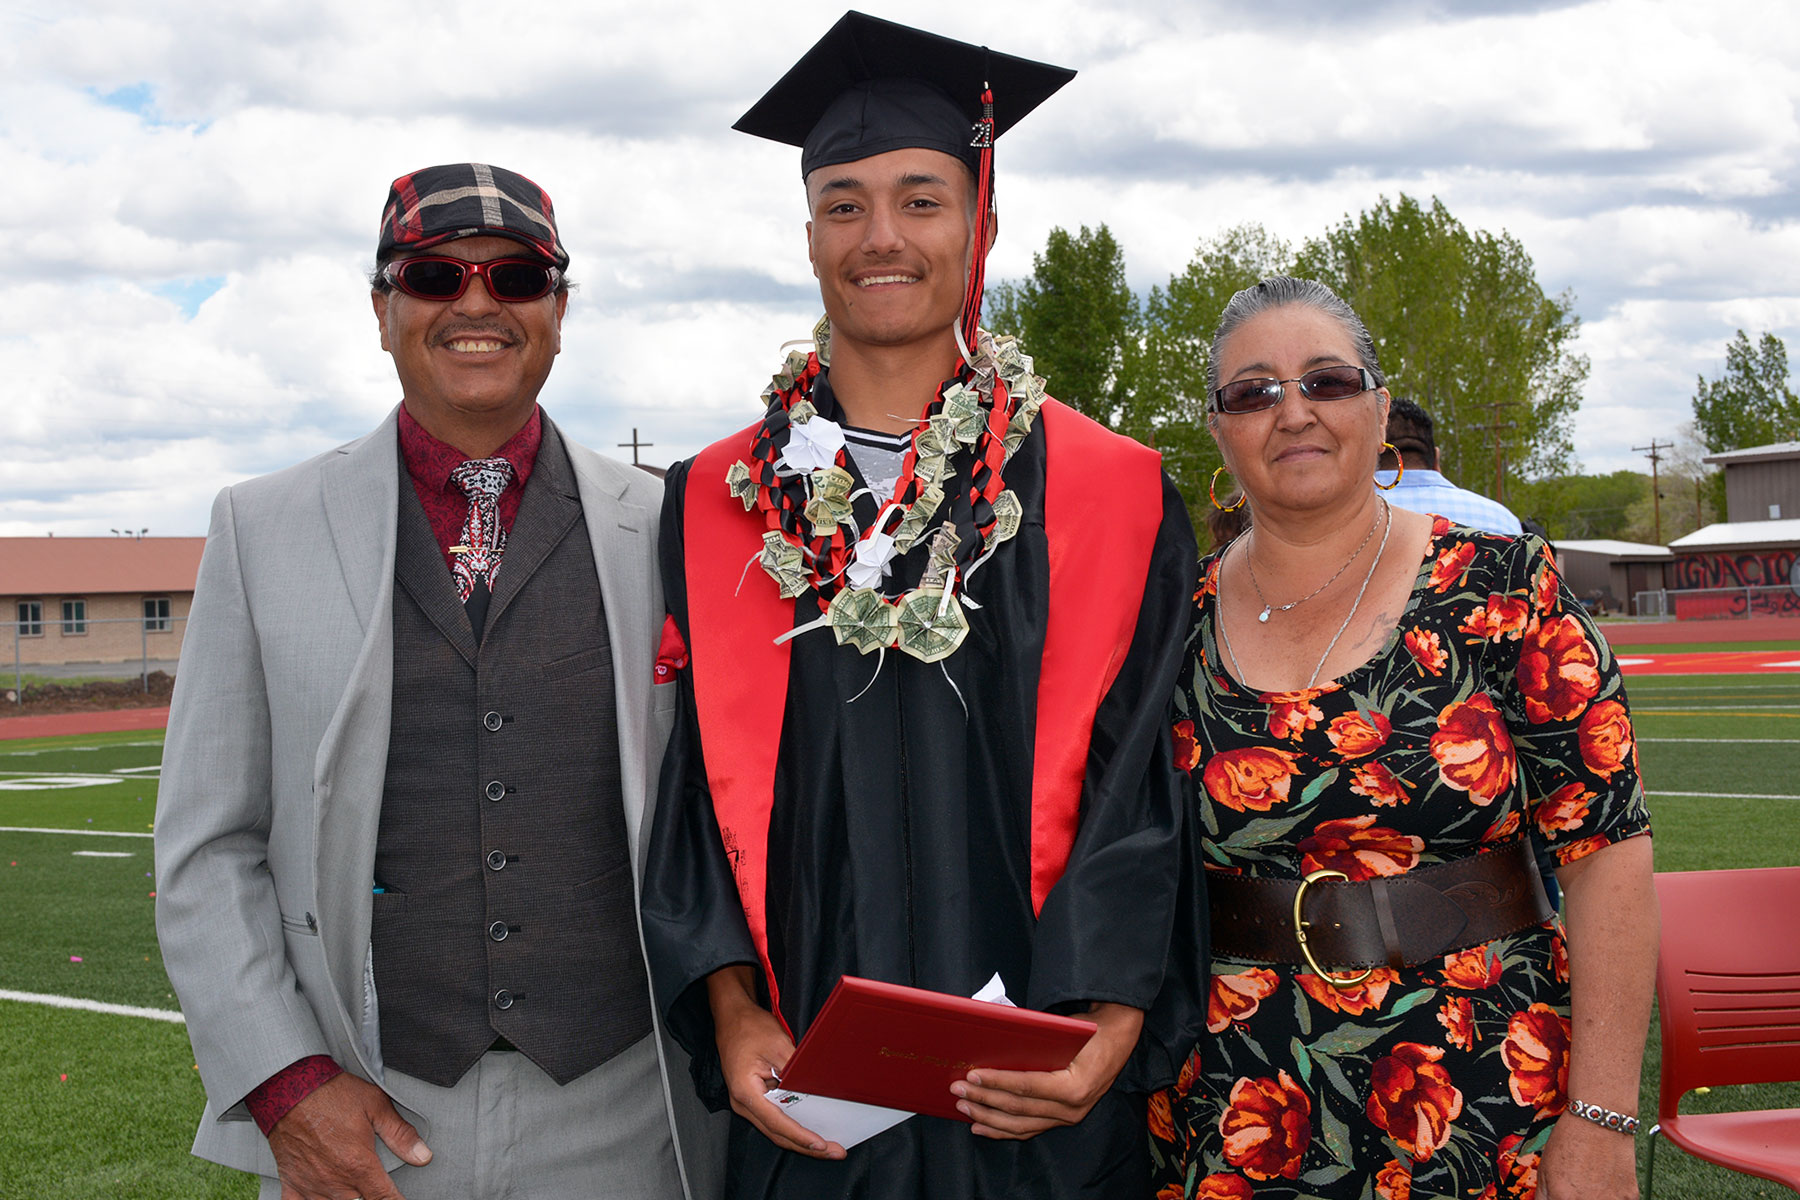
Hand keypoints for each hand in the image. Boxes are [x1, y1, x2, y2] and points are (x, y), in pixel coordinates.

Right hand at [268, 1071, 430, 1199]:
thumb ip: (400, 1134)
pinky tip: (319, 1197)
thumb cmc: (331, 1094)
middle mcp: (335, 1181)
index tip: (400, 1199)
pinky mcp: (291, 1182)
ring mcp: (311, 1185)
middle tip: (373, 1187)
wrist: (289, 1089)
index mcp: (358, 1165)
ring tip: (352, 1188)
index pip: (384, 1198)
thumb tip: (423, 1156)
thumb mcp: (376, 1106)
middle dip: (370, 1198)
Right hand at [707, 967, 844, 1160]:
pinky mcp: (754, 1099)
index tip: (820, 1144)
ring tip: (828, 1146)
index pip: (776, 1122)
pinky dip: (794, 1127)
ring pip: (777, 1130)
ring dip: (802, 1140)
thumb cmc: (748, 1028)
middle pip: (777, 1133)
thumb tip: (815, 1087)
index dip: (800, 1136)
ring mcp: (748, 1103)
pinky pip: (776, 1119)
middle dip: (807, 1146)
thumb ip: (795, 1070)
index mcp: (745, 1092)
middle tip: (835, 1152)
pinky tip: (812, 1129)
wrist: (732, 1018)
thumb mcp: (777, 1044)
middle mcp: (744, 1103)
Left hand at [950, 1002, 1143, 1139]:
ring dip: (988, 1118)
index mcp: (1075, 1086)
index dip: (997, 1082)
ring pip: (1021, 1125)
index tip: (972, 1076)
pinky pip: (1029, 1129)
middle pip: (1019, 1109)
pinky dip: (1002, 1130)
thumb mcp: (1064, 1028)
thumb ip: (1033, 1037)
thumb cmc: (1090, 1030)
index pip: (1027, 1086)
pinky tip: (981, 1127)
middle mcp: (1073, 1108)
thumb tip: (992, 1037)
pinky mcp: (1063, 1119)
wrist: (1118, 1037)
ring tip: (963, 1108)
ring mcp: (1068, 1117)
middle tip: (957, 1090)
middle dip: (984, 1100)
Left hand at [1536, 1113, 1638, 1199]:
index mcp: (1563, 1198)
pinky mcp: (1631, 1197)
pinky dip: (1612, 1197)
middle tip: (1577, 1189)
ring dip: (1596, 1199)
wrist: (1599, 1122)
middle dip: (1575, 1199)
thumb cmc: (1571, 1140)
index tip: (1562, 1196)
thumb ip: (1544, 1196)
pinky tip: (1606, 1183)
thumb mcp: (1545, 1170)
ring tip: (1592, 1185)